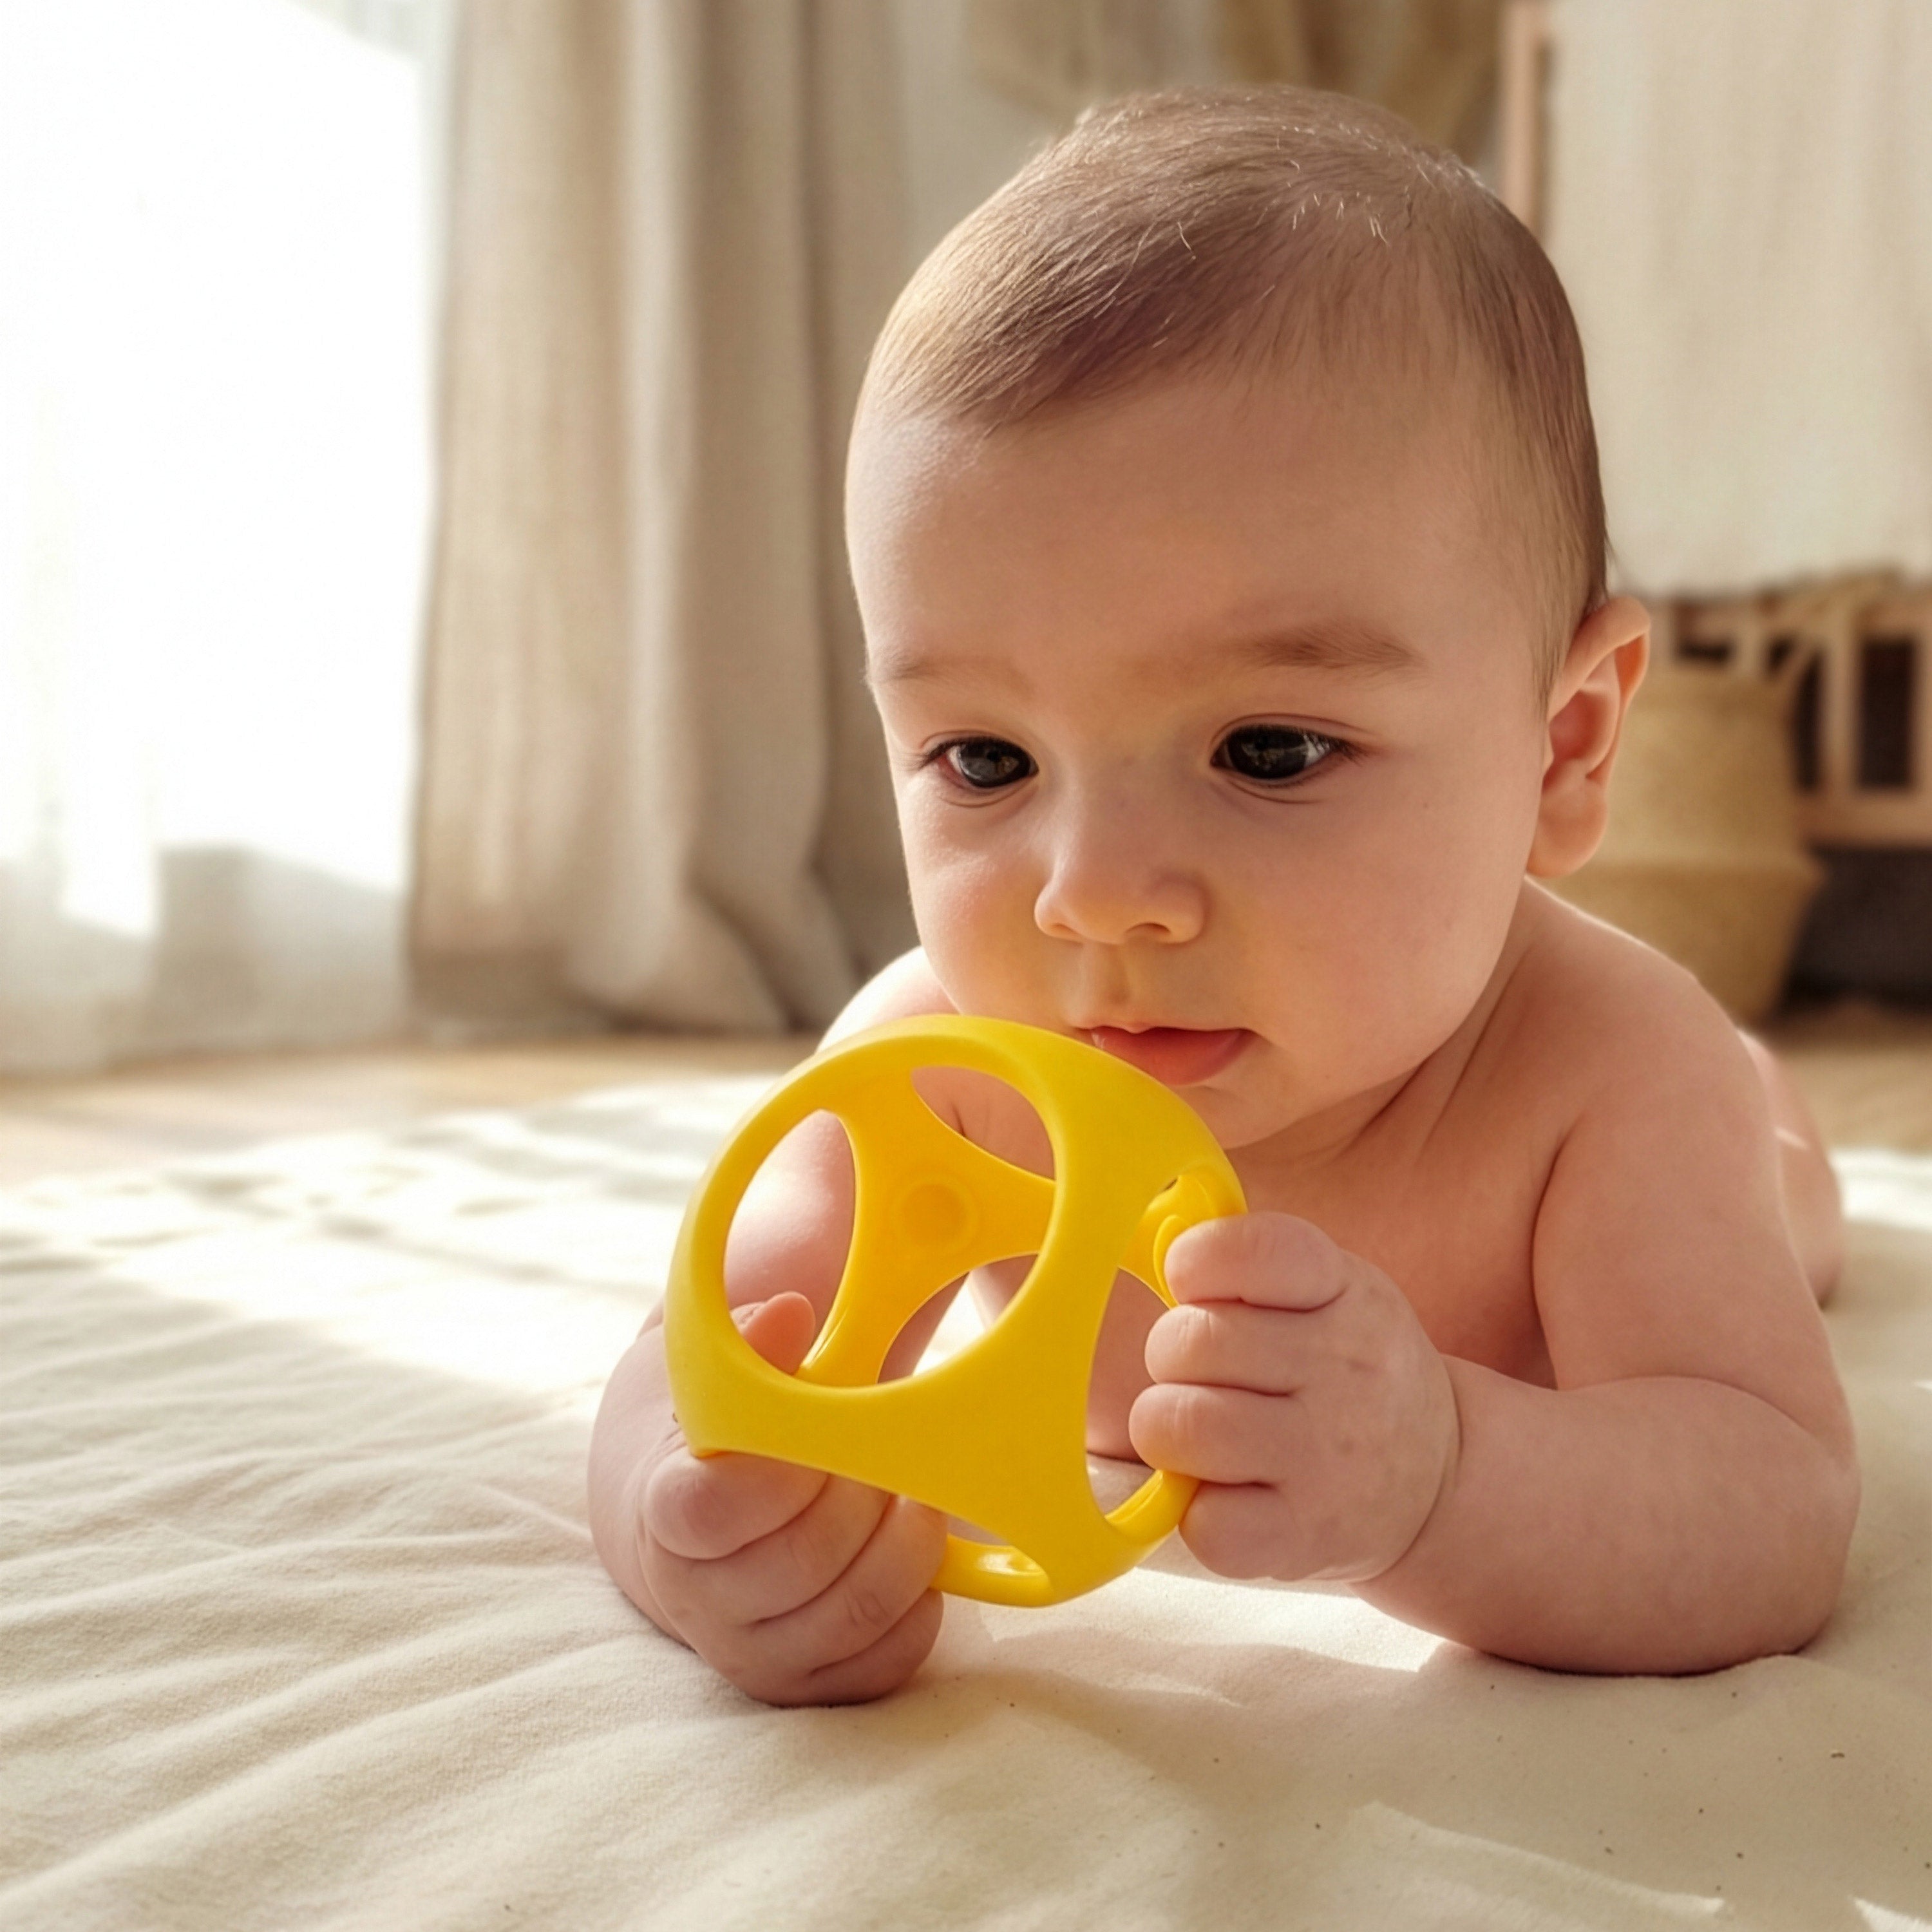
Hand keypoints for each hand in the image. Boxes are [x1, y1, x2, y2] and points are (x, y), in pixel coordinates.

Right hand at [637, 1294, 946, 1705]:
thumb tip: (790, 1313)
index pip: (716, 1508)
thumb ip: (754, 1343)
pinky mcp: (798, 1686)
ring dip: (906, 1547)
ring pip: (852, 1613)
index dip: (785, 1470)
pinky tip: (919, 1560)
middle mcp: (696, 1596)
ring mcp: (747, 1651)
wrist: (695, 1525)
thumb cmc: (722, 1435)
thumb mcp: (719, 1378)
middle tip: (893, 1451)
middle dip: (867, 1493)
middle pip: (805, 1558)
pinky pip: (880, 1665)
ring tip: (917, 1496)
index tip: (827, 1428)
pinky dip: (919, 1609)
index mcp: (668, 1511)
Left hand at [1128, 1214, 1459, 1584]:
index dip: (1195, 1262)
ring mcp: (1327, 1458)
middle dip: (1171, 1357)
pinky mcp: (1305, 1536)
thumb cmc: (1348, 1368)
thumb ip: (1245, 1263)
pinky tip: (1231, 1493)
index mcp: (1345, 1290)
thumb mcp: (1328, 1289)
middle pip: (1187, 1342)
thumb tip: (1142, 1233)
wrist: (1442, 1478)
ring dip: (1168, 1430)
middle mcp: (1345, 1369)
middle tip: (1203, 1375)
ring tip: (1204, 1431)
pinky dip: (1196, 1511)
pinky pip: (1201, 1522)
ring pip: (1178, 1426)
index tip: (1193, 1285)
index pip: (1250, 1251)